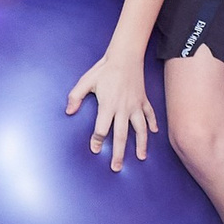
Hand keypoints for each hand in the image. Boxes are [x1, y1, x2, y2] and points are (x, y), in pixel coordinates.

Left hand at [64, 46, 155, 169]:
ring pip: (140, 129)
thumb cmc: (104, 69)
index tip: (95, 150)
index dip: (97, 140)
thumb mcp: (86, 81)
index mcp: (108, 105)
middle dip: (118, 153)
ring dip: (141, 144)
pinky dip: (153, 124)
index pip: (101, 129)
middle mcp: (123, 109)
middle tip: (116, 168)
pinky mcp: (144, 100)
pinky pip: (150, 115)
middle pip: (121, 136)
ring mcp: (136, 105)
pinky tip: (155, 132)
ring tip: (141, 157)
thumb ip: (76, 96)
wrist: (125, 56)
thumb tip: (69, 111)